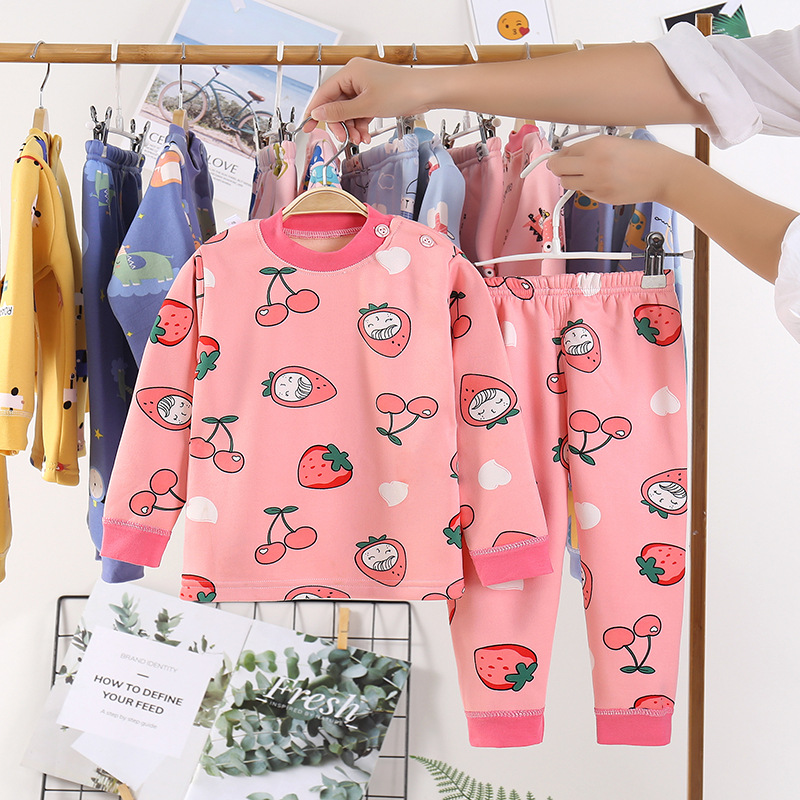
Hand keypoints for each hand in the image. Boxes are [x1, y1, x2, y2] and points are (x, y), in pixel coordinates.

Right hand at [303, 58, 428, 143]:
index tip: (308, 127)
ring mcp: (365, 87)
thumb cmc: (400, 91)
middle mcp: (355, 77)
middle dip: (339, 124)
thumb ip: (340, 112)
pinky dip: (360, 125)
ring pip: (348, 111)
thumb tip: (318, 113)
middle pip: (336, 104)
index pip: (324, 92)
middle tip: (343, 138)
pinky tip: (364, 136)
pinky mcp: (374, 97)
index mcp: (350, 72)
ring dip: (351, 127)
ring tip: (358, 139)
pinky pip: (360, 113)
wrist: (426, 92)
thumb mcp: (366, 106)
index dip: (316, 111)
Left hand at [546, 134, 679, 205]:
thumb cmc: (647, 156)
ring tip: (582, 174)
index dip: (561, 154)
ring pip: (567, 183)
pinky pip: (583, 192)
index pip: (564, 152)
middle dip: (557, 167)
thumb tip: (570, 152)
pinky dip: (586, 187)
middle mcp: (594, 164)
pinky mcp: (601, 197)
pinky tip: (600, 181)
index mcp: (598, 145)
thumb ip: (593, 147)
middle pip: (557, 168)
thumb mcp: (618, 141)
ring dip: (569, 178)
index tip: (561, 156)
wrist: (665, 175)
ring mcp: (596, 183)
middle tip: (560, 166)